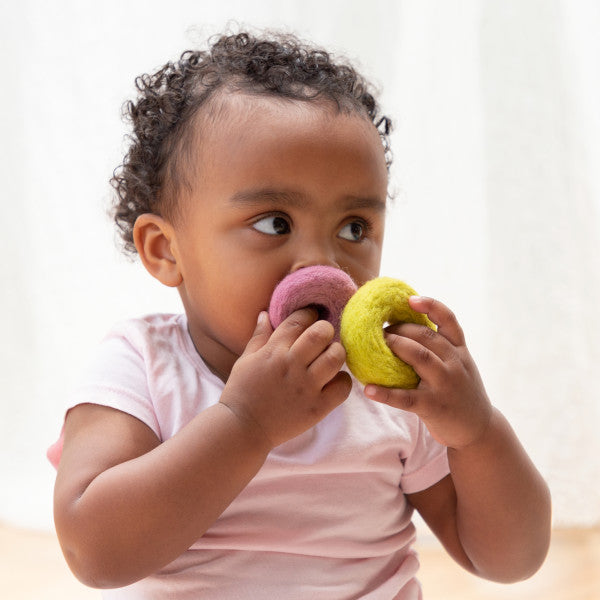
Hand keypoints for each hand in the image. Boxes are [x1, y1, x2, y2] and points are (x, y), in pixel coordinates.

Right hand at [220, 309, 351, 448]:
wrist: (242, 429)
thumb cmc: (241, 392)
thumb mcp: (245, 360)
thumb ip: (259, 336)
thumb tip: (265, 314)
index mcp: (273, 351)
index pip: (298, 320)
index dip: (308, 314)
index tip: (311, 316)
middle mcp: (292, 366)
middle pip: (321, 333)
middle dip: (326, 329)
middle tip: (324, 336)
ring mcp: (306, 387)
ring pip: (335, 357)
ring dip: (337, 352)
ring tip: (330, 357)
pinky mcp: (317, 408)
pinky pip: (342, 387)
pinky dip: (342, 381)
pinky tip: (334, 381)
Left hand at [364, 296, 491, 448]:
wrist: (479, 429)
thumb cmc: (460, 392)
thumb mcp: (459, 365)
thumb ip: (441, 348)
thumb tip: (403, 328)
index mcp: (459, 350)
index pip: (448, 320)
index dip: (430, 305)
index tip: (410, 299)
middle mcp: (455, 362)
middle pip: (425, 336)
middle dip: (399, 329)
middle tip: (377, 331)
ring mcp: (445, 384)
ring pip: (419, 357)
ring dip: (394, 347)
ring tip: (372, 346)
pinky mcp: (434, 406)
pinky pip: (406, 398)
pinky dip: (386, 393)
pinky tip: (368, 390)